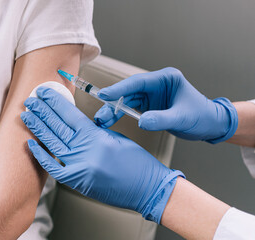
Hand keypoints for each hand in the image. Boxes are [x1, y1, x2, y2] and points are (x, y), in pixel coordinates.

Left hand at [21, 87, 183, 223]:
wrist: (147, 190)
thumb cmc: (137, 164)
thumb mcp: (116, 138)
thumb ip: (93, 131)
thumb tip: (75, 125)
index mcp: (97, 136)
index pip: (69, 114)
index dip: (54, 101)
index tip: (44, 92)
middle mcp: (85, 151)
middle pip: (57, 126)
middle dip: (41, 111)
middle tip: (30, 100)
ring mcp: (79, 168)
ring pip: (52, 143)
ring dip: (38, 128)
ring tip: (26, 116)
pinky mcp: (77, 182)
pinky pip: (54, 168)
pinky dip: (42, 156)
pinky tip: (32, 144)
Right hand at [95, 67, 237, 142]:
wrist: (209, 125)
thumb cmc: (201, 116)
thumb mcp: (182, 118)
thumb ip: (161, 119)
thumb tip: (141, 122)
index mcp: (166, 79)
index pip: (138, 82)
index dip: (120, 88)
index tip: (105, 95)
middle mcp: (156, 85)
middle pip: (129, 92)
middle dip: (113, 103)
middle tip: (101, 114)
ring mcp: (152, 95)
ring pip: (127, 100)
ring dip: (114, 110)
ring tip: (102, 120)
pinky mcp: (149, 105)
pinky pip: (131, 108)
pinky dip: (121, 114)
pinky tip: (111, 120)